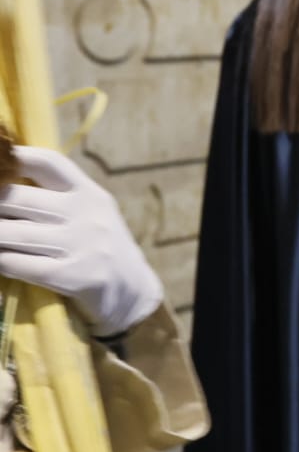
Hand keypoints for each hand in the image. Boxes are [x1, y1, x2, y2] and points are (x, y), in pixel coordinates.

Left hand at [0, 146, 162, 336]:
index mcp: (90, 194)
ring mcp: (80, 245)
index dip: (17, 158)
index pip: (50, 164)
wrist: (133, 293)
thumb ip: (59, 198)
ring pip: (10, 233)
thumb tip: (6, 183)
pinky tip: (0, 260)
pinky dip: (0, 261)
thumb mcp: (92, 214)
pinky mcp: (71, 275)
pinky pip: (16, 264)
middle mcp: (86, 214)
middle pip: (18, 197)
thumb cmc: (101, 249)